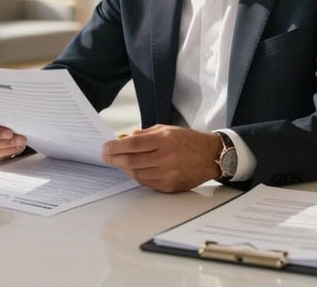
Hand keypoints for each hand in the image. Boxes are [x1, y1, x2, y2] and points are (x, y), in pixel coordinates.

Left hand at [101, 124, 220, 192]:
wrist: (210, 156)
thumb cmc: (187, 140)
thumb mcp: (166, 129)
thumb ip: (144, 135)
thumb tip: (123, 140)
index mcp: (165, 140)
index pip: (133, 145)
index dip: (116, 147)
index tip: (106, 147)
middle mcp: (166, 158)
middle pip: (132, 161)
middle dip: (114, 159)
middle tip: (106, 156)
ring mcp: (168, 174)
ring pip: (137, 174)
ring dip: (124, 168)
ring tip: (118, 162)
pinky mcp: (170, 187)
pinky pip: (146, 183)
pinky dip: (136, 176)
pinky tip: (132, 170)